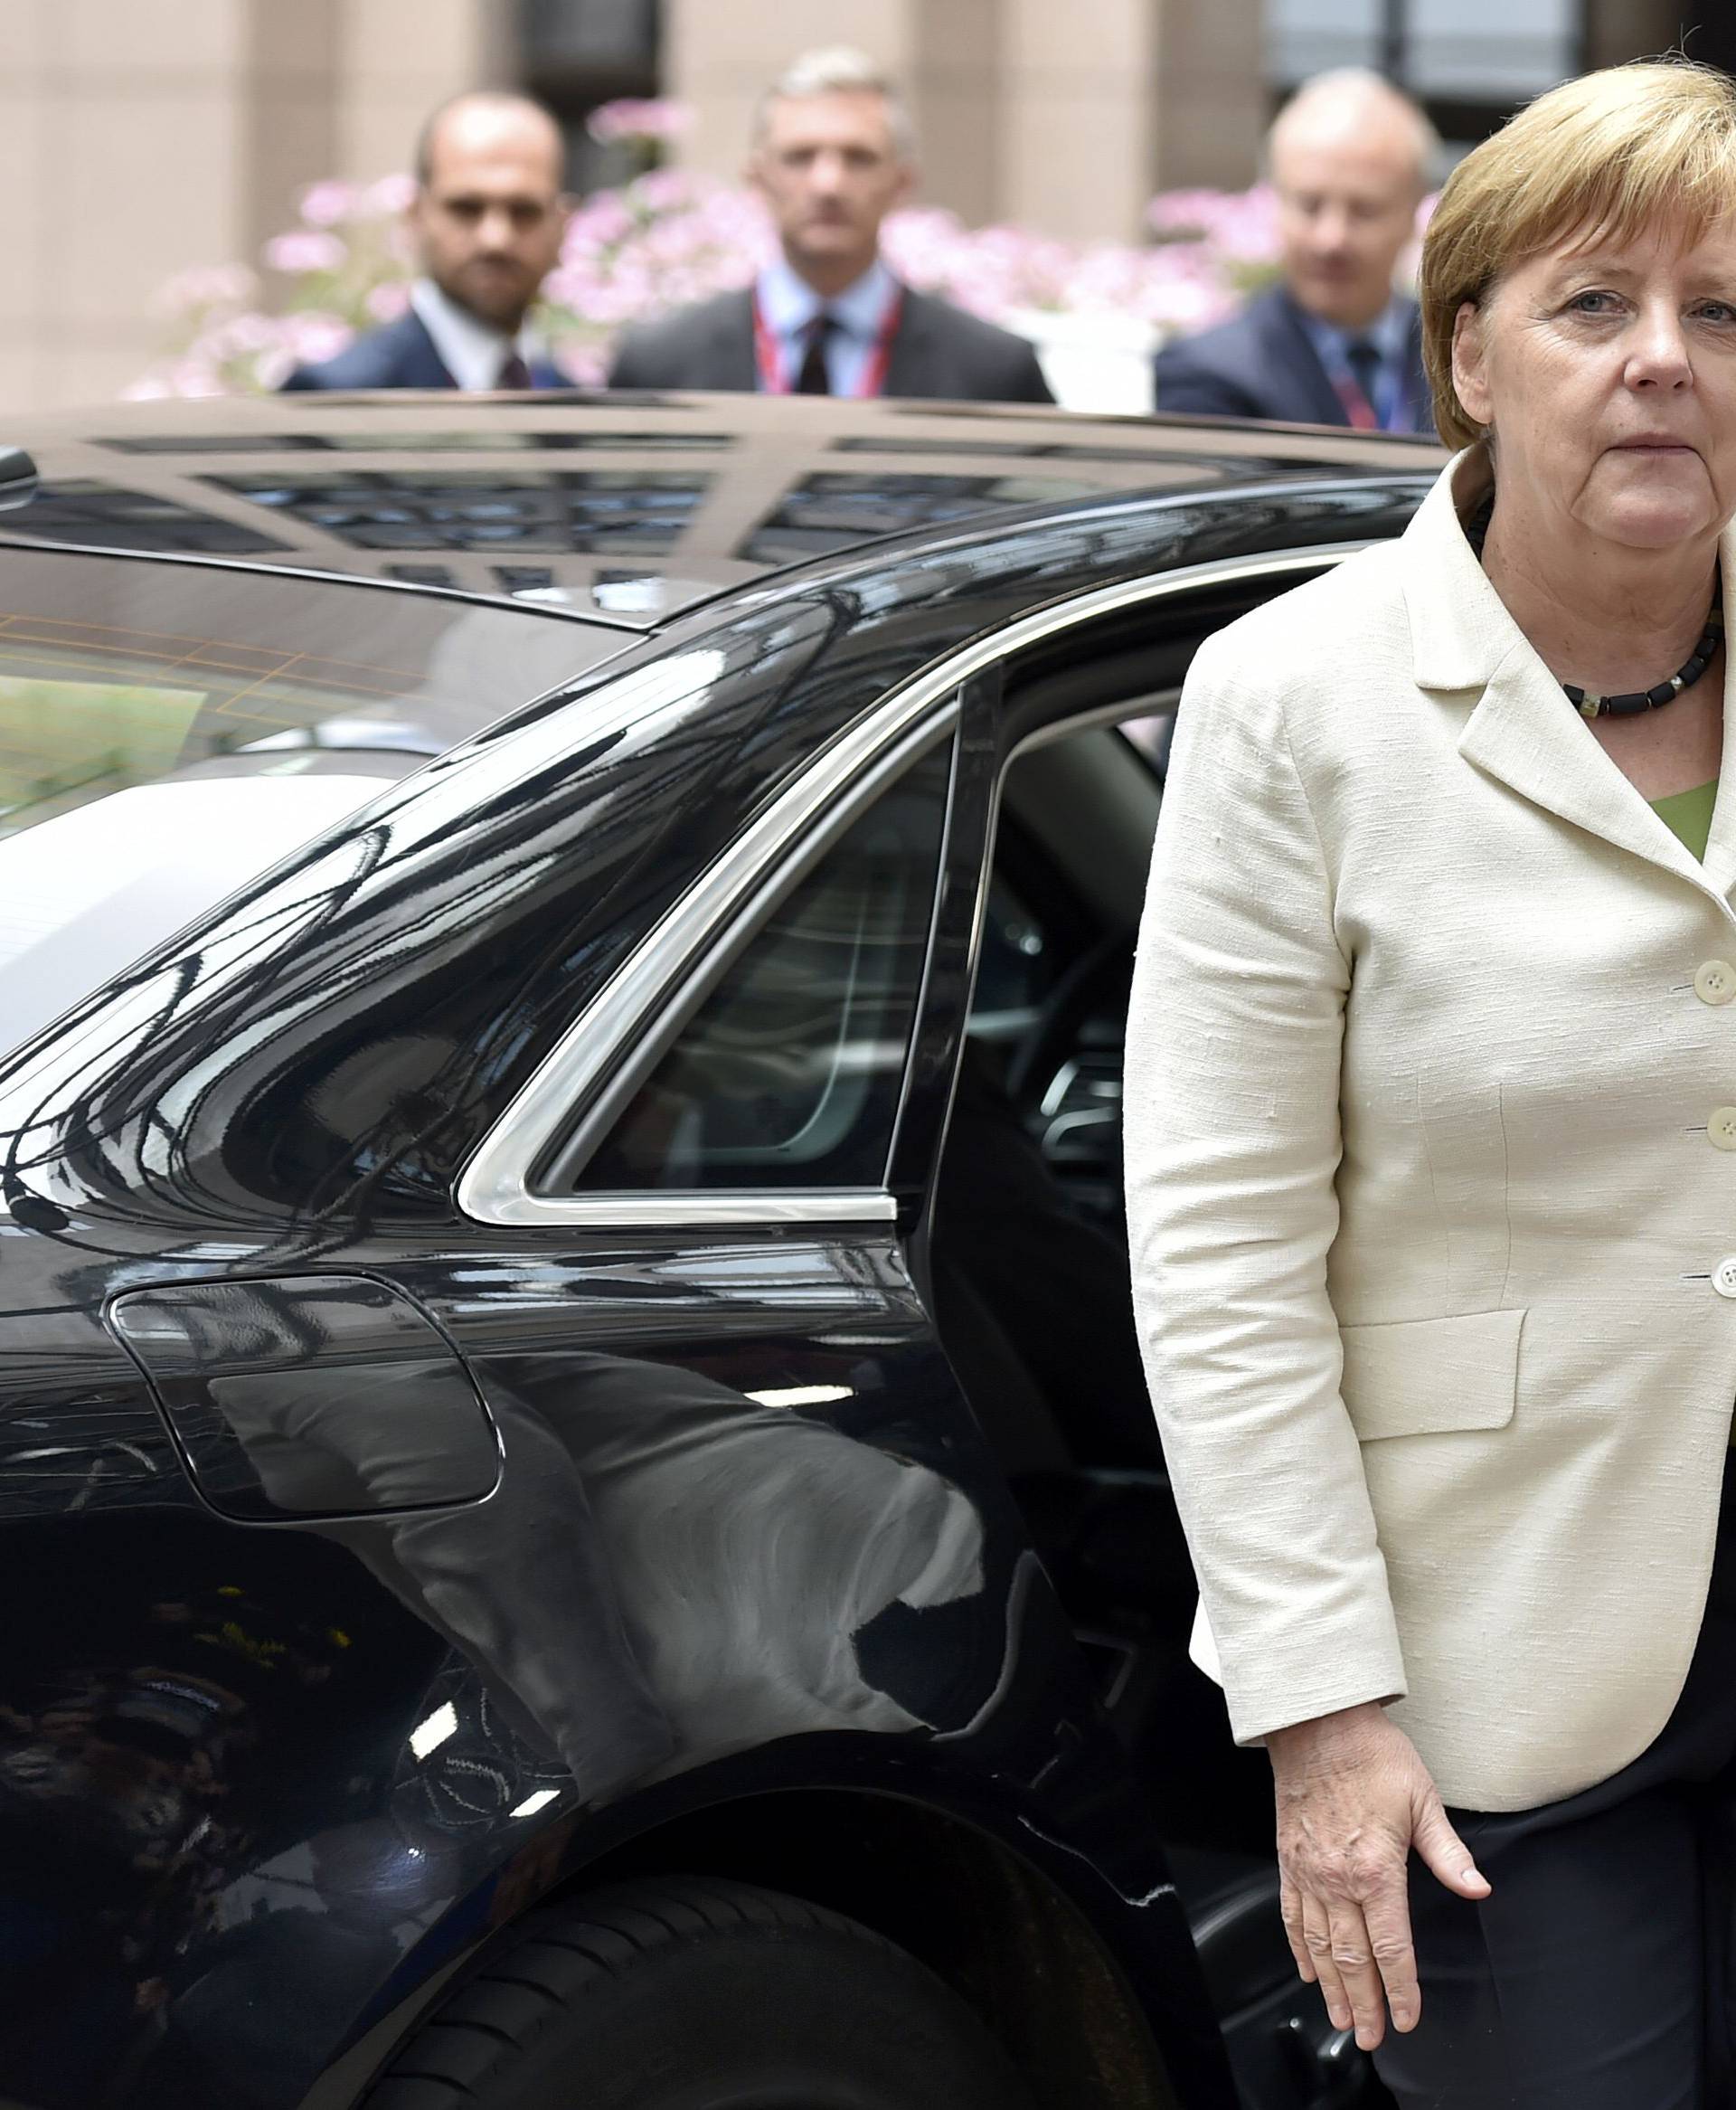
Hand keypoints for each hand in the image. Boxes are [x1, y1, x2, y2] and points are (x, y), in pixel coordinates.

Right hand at [1267, 1700, 1489, 2051]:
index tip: (1407, 2019)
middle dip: (1364, 2002)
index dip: (1401, 1989)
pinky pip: (1291, 1914)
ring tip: (1341, 2017)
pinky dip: (1299, 1948)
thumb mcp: (1423, 1800)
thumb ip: (1448, 1853)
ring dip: (1331, 1986)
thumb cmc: (1372, 1756)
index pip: (1392, 1946)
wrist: (1317, 1724)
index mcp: (1376, 1869)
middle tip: (1370, 2037)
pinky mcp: (1289, 1859)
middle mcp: (1338, 1879)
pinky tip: (1308, 1968)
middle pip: (1352, 1957)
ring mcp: (1309, 1871)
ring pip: (1319, 1944)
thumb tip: (1478, 1888)